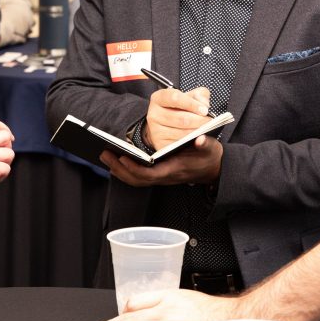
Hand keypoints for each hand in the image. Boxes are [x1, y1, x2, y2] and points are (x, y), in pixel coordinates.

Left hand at [101, 135, 222, 186]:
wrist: (214, 169)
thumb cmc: (209, 158)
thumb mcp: (209, 148)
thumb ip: (204, 144)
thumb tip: (199, 140)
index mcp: (173, 170)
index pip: (149, 174)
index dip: (134, 168)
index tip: (122, 158)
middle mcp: (165, 177)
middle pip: (137, 180)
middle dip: (119, 169)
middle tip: (105, 154)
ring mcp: (161, 177)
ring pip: (136, 180)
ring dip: (119, 170)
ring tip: (106, 157)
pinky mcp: (159, 174)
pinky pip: (139, 176)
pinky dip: (126, 170)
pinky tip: (118, 162)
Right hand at [145, 86, 211, 148]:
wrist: (167, 125)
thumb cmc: (180, 108)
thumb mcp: (189, 97)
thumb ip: (199, 95)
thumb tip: (204, 104)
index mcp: (159, 98)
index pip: (175, 98)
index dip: (191, 104)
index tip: (205, 110)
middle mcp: (154, 114)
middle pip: (181, 118)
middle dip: (199, 121)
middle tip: (210, 121)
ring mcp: (155, 131)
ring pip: (182, 133)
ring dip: (197, 132)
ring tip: (207, 129)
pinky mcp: (160, 144)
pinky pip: (179, 144)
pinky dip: (191, 142)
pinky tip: (198, 138)